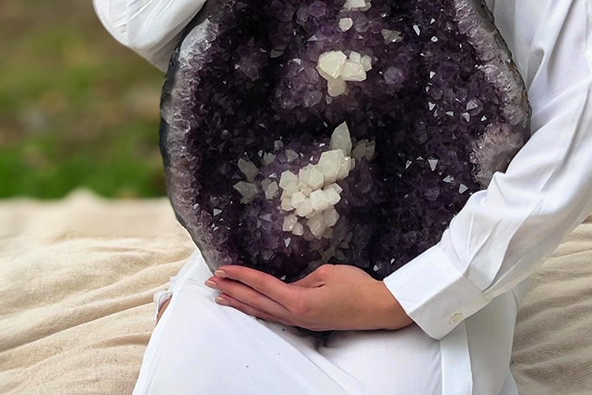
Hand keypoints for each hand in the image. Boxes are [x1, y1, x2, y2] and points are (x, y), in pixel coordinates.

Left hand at [204, 263, 414, 332]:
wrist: (380, 308)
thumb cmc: (358, 287)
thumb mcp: (327, 273)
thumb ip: (302, 280)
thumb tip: (289, 286)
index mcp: (299, 300)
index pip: (262, 285)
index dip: (241, 276)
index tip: (223, 269)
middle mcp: (295, 315)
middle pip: (256, 301)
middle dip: (232, 290)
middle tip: (212, 282)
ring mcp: (301, 322)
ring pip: (263, 312)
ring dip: (241, 303)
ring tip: (221, 297)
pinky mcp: (307, 323)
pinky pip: (275, 316)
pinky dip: (258, 310)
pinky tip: (251, 307)